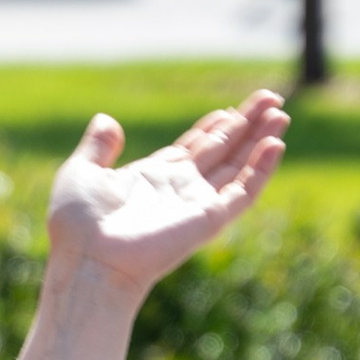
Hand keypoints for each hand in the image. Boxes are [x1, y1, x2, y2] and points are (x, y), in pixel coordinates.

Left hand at [44, 90, 288, 303]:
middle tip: (272, 98)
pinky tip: (275, 144)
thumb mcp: (80, 173)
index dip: (214, 128)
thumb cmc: (78, 226)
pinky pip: (243, 192)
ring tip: (281, 112)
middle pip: (222, 151)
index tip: (231, 109)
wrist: (88, 262)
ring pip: (239, 167)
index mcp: (153, 178)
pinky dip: (261, 169)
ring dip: (261, 140)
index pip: (193, 148)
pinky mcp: (207, 220)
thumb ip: (97, 147)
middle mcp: (179, 190)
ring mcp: (195, 205)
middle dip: (247, 125)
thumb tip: (106, 120)